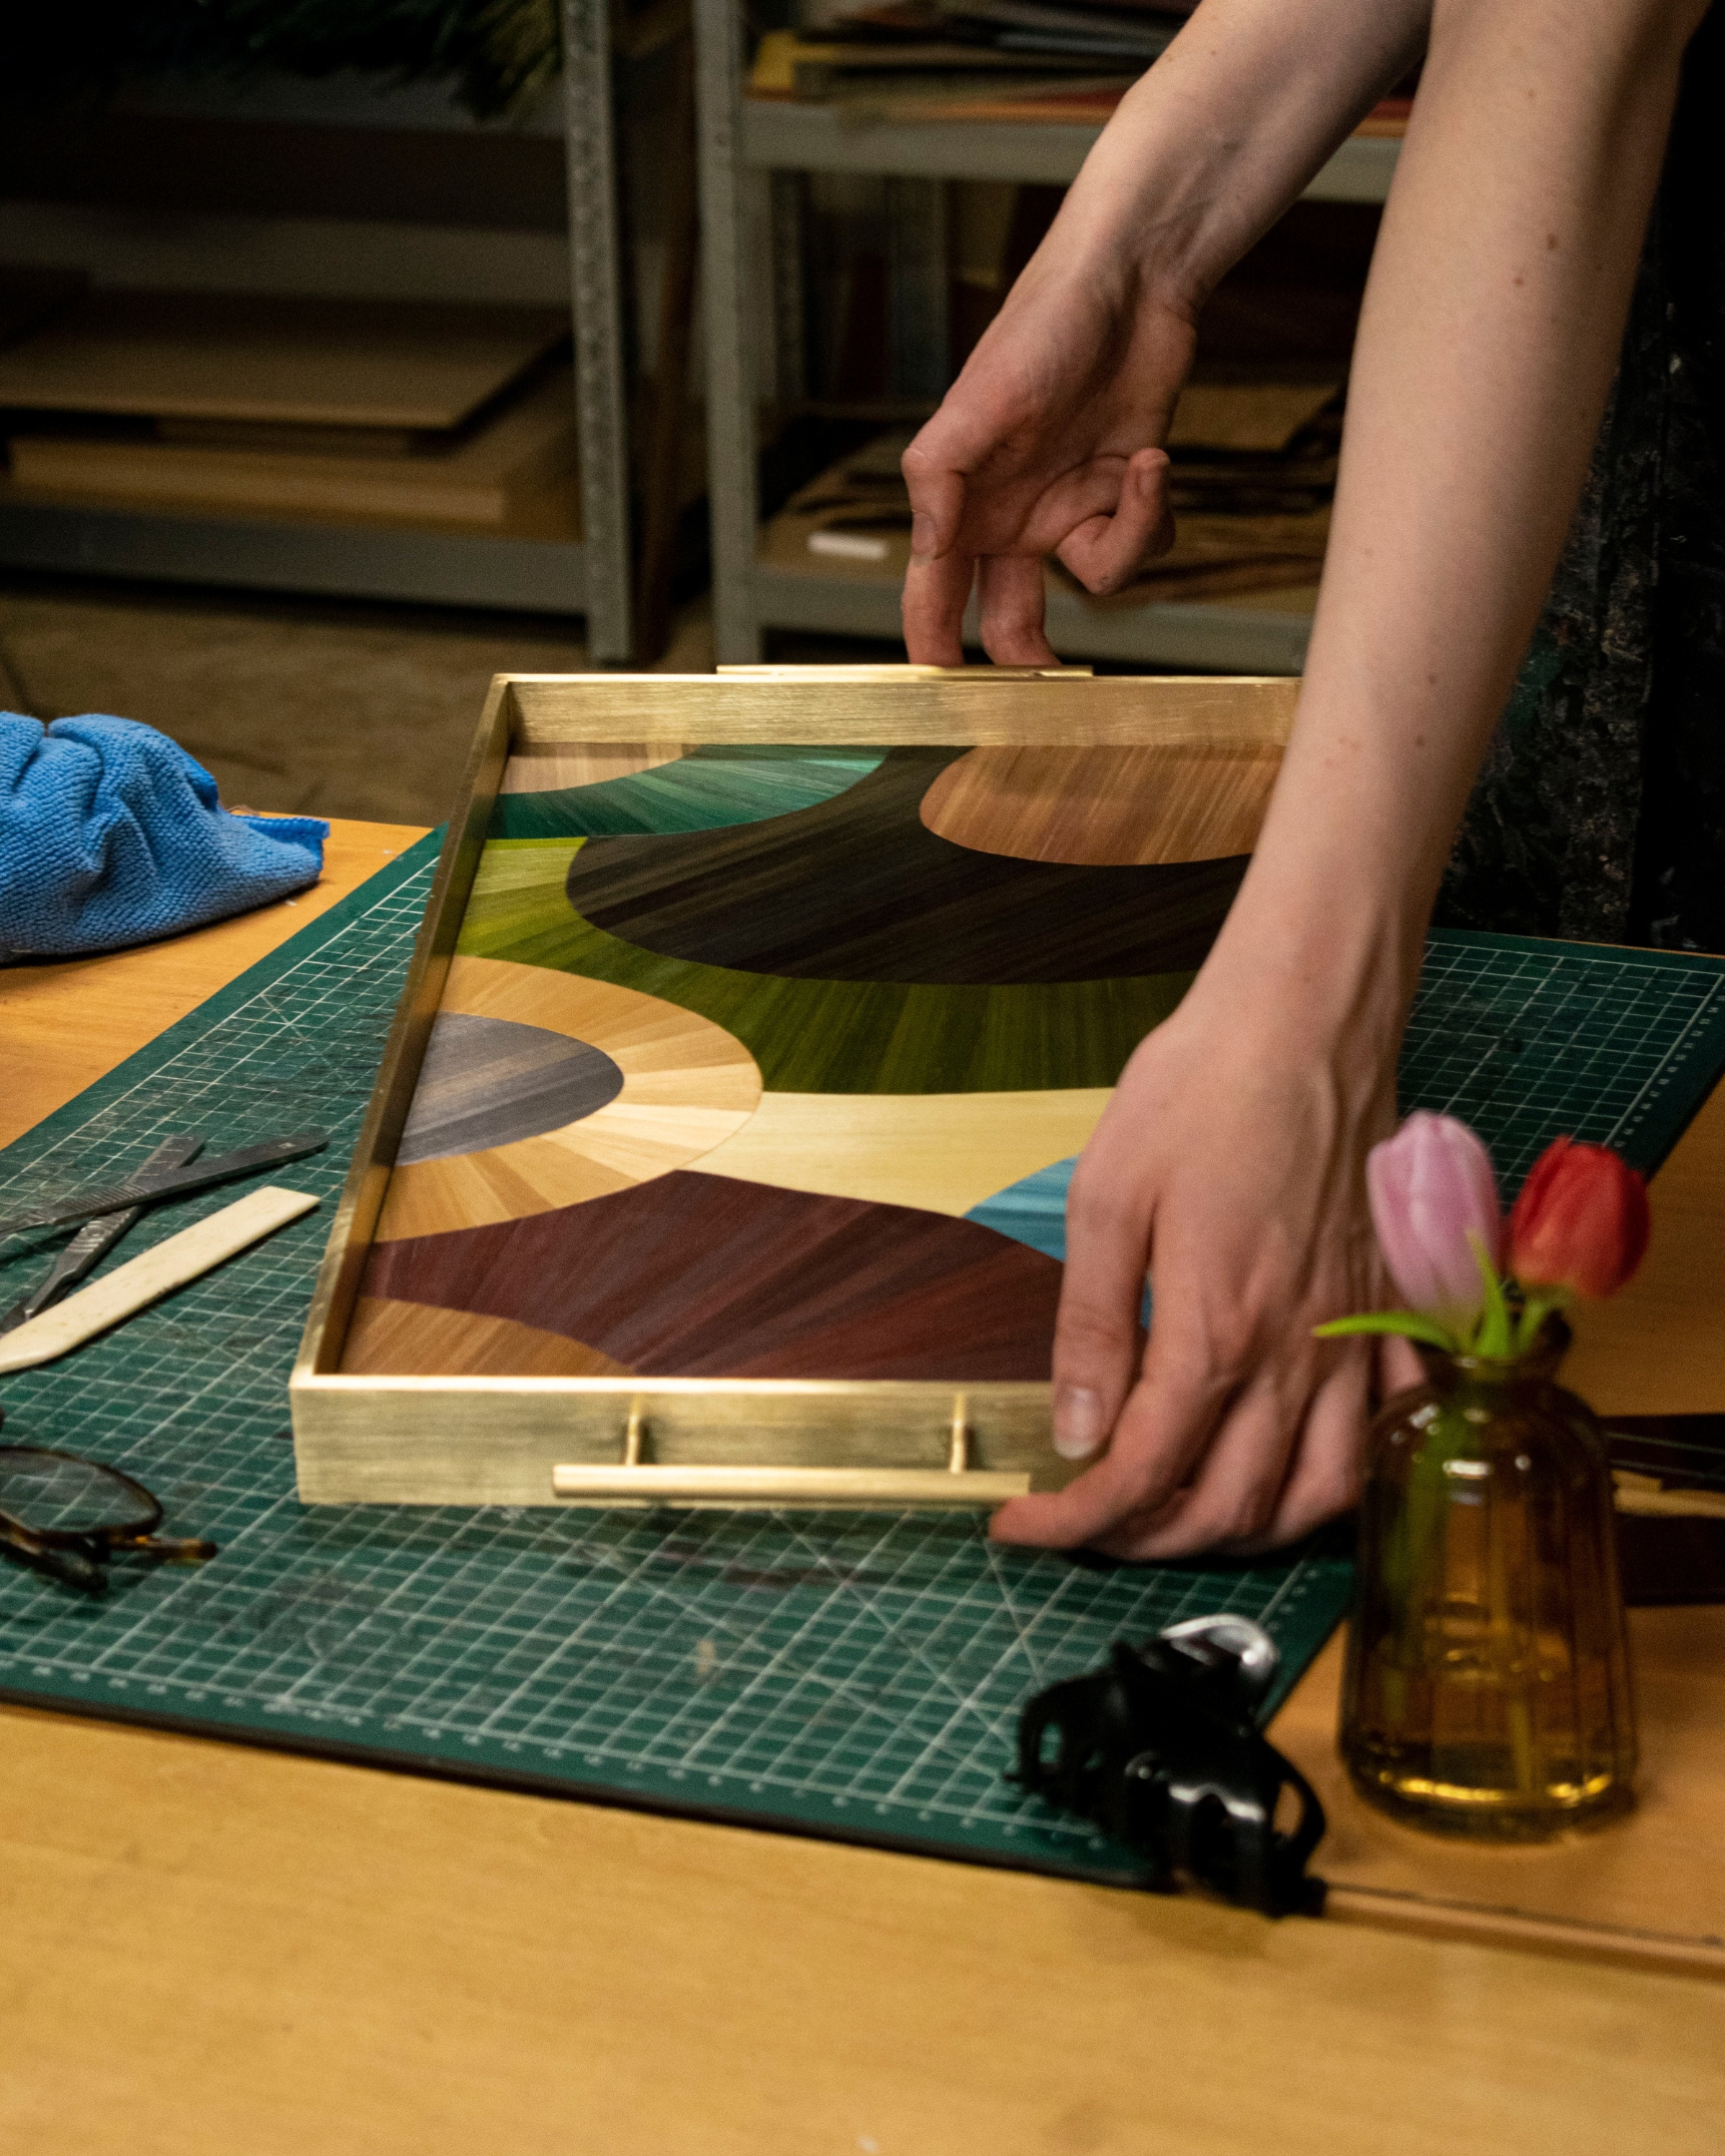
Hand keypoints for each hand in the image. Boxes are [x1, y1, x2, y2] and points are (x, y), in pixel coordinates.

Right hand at [900, 238, 1194, 664]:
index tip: (942, 697)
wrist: (1131, 287)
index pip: (933, 596)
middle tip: (1049, 687)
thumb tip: (927, 549)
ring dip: (1127, 542)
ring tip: (1141, 472)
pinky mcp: (1123, 497)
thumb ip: (939, 477)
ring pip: (1095, 584)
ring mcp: (1069, 511)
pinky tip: (1151, 459)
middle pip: (1009, 621)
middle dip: (1030, 661)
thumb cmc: (1041, 329)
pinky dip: (1152, 510)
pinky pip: (1140, 546)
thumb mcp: (978, 401)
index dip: (933, 651)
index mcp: (962, 506)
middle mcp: (1011, 520)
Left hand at [991, 973, 1418, 1557]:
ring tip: (1182, 1522)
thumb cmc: (1202, 1089)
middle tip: (1087, 1526)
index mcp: (1215, 1328)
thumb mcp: (1107, 1196)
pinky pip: (1391, 1434)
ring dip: (1247, 1536)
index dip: (1073, 1520)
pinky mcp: (1390, 1310)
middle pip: (1229, 1508)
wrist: (1307, 1020)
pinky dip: (1346, 1484)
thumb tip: (1073, 1431)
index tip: (1022, 1525)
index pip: (1141, 1473)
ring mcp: (1354, 1336)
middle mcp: (1296, 1353)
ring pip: (1319, 1496)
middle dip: (1147, 1543)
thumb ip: (1091, 1326)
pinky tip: (1298, 1474)